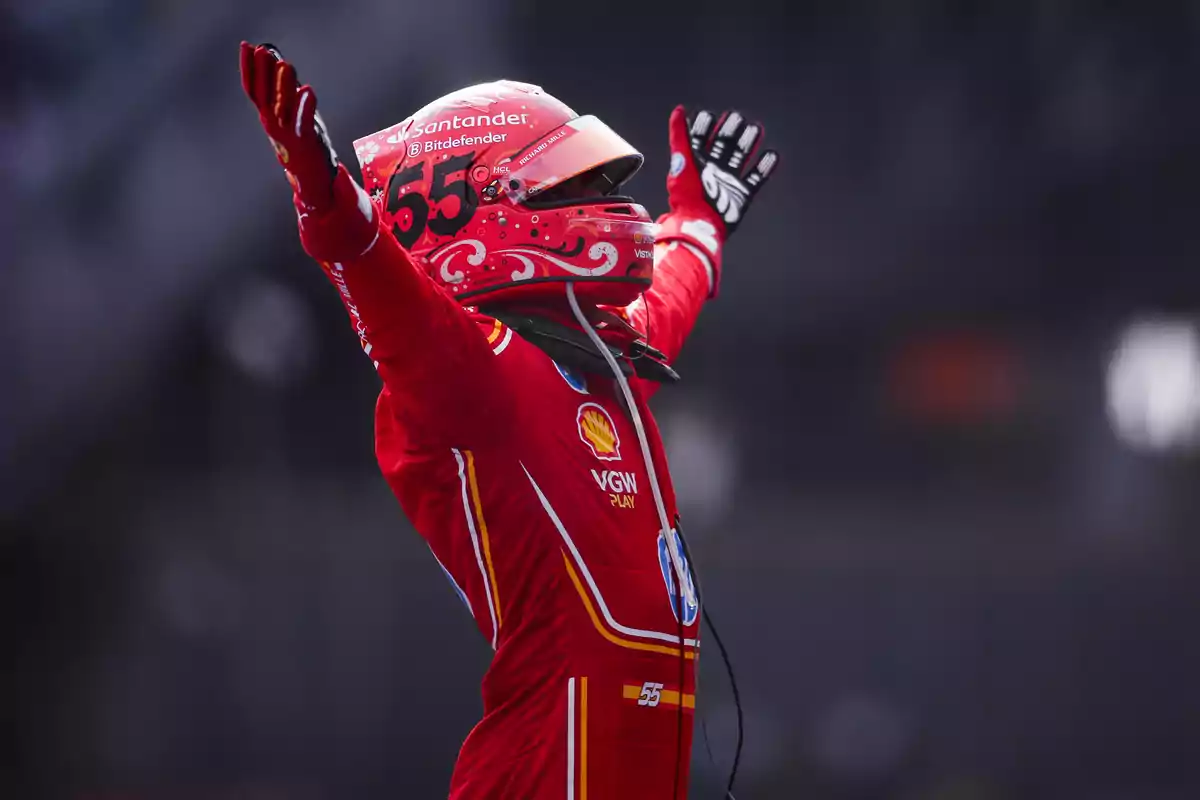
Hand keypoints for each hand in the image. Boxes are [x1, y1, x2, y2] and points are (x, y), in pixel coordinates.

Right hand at [239, 42, 339, 212]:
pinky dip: (304, 107)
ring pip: (281, 107)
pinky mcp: (305, 142)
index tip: (246, 45)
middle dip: (262, 72)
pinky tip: (308, 90)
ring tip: (286, 65)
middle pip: (263, 96)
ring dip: (282, 86)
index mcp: (268, 116)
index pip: (253, 88)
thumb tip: (279, 62)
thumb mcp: (292, 114)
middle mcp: (273, 125)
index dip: (248, 67)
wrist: (312, 178)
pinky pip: (303, 122)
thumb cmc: (303, 142)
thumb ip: (285, 91)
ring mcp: (288, 135)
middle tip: (261, 50)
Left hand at [665, 106, 777, 236]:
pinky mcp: (742, 195)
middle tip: (737, 117)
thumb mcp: (681, 161)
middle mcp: (713, 171)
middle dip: (730, 130)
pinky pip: (756, 178)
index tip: (709, 116)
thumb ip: (680, 136)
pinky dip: (765, 168)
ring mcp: (729, 182)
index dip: (704, 127)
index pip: (700, 139)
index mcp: (696, 163)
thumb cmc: (687, 195)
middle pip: (724, 145)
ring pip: (741, 157)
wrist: (700, 226)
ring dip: (749, 143)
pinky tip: (772, 154)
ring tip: (756, 128)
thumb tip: (677, 110)